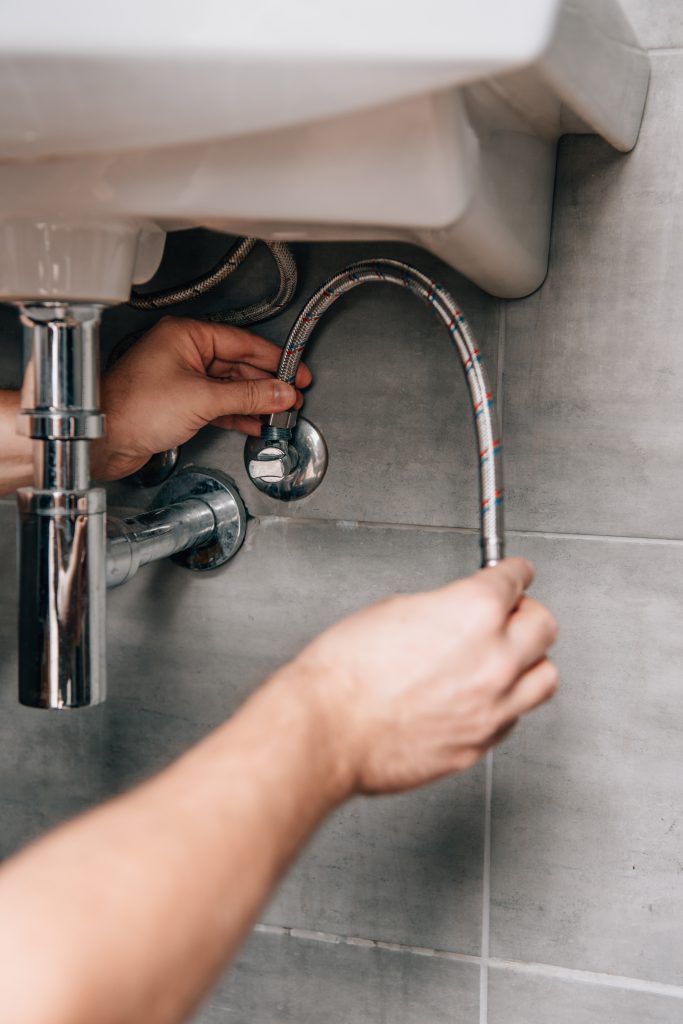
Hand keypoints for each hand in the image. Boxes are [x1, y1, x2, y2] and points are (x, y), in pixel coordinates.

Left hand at [92, 316, 311, 480]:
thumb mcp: (202, 399)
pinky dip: (238, 414)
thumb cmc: (134, 409)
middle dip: (268, 383)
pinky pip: (218, 404)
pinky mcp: (179, 403)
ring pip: (230, 386)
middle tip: (293, 396)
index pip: (243, 343)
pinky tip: (256, 422)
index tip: (297, 371)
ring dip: (256, 401)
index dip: (275, 359)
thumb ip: (248, 396)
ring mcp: (181, 379)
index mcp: (186, 336)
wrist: (103, 439)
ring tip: (281, 412)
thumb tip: (280, 393)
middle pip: (239, 365)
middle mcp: (183, 353)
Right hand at [288, 558, 557, 794]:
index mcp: (474, 612)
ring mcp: (493, 706)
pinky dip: (504, 704)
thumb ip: (442, 610)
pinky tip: (482, 697)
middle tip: (511, 614)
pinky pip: (513, 717)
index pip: (515, 581)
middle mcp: (495, 659)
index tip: (515, 575)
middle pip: (544, 626)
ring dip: (528, 663)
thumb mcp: (394, 610)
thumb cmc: (346, 674)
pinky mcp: (480, 744)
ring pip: (545, 677)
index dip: (513, 574)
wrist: (328, 729)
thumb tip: (456, 615)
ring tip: (507, 659)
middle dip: (526, 614)